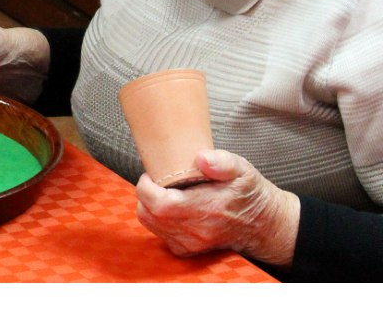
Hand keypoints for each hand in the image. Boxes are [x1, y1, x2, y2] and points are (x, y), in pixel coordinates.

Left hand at [135, 149, 300, 267]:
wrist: (263, 224)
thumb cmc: (249, 194)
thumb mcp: (241, 169)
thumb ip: (222, 161)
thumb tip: (201, 158)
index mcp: (206, 209)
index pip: (160, 204)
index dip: (147, 187)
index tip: (152, 174)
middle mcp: (196, 231)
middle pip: (149, 214)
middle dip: (145, 194)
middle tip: (157, 180)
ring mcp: (191, 243)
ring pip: (151, 224)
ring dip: (150, 205)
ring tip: (163, 191)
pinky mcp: (188, 249)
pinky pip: (160, 234)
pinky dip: (157, 219)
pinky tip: (170, 206)